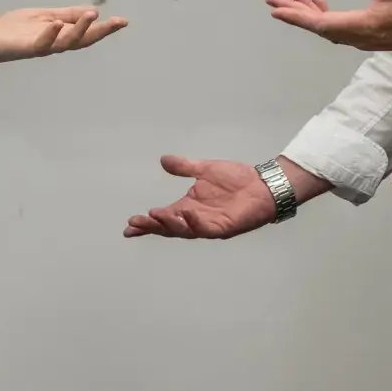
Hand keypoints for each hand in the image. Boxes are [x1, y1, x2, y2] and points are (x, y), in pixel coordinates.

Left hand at [0, 6, 127, 64]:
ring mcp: (41, 47)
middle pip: (82, 40)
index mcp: (61, 35)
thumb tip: (94, 11)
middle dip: (100, 32)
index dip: (105, 28)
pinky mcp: (25, 49)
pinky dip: (49, 34)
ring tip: (91, 16)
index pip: (87, 32)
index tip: (124, 21)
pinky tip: (56, 24)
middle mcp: (55, 44)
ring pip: (65, 43)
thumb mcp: (46, 15)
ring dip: (79, 30)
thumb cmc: (16, 29)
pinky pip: (40, 44)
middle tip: (117, 22)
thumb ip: (67, 14)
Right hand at [124, 155, 277, 239]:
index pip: (163, 217)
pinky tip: (186, 213)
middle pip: (169, 227)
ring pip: (184, 230)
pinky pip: (206, 228)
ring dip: (169, 225)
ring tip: (154, 216)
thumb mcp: (205, 169)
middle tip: (135, 224)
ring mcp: (209, 225)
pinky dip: (194, 222)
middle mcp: (196, 219)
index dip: (147, 223)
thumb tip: (162, 160)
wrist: (262, 184)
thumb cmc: (236, 179)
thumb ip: (184, 167)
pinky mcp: (224, 227)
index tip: (128, 227)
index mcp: (189, 207)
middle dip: (152, 227)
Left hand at [266, 0, 391, 51]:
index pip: (321, 24)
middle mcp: (359, 36)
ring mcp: (363, 38)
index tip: (277, 10)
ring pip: (328, 27)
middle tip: (273, 1)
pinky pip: (338, 27)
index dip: (297, 16)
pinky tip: (319, 2)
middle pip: (319, 26)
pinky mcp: (368, 35)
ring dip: (308, 13)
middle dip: (295, 13)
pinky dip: (324, 16)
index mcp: (364, 26)